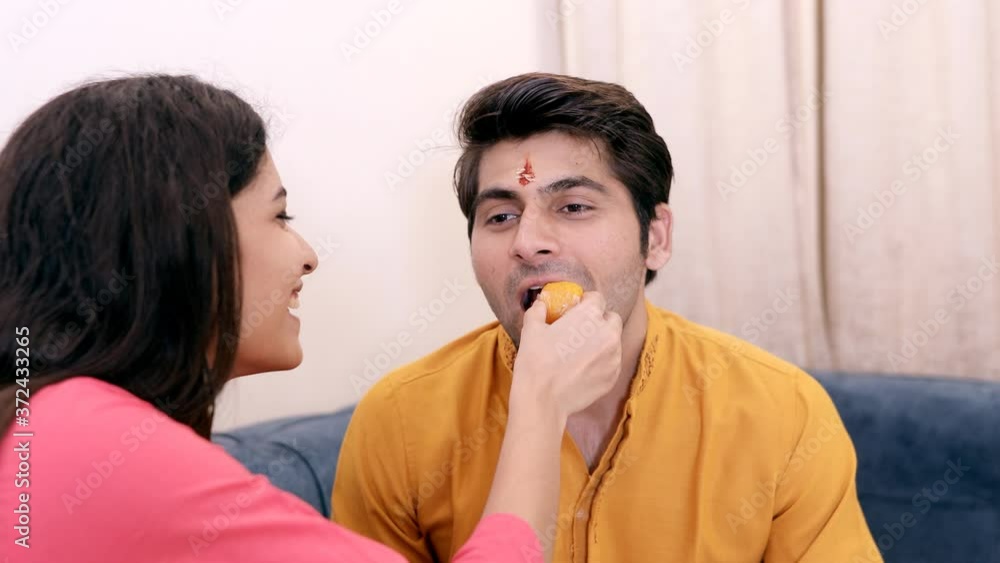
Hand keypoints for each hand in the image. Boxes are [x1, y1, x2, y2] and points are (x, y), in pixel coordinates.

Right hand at [510, 291, 623, 421]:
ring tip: (581, 351)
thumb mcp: (532, 329)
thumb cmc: (536, 361)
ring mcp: (614, 357)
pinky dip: (602, 361)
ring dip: (602, 341)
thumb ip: (538, 310)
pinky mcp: (613, 377)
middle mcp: (608, 333)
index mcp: (590, 316)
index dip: (586, 301)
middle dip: (599, 321)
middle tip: (580, 330)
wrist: (543, 399)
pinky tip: (583, 367)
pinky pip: (611, 362)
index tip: (576, 309)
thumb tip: (541, 304)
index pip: (597, 298)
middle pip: (611, 318)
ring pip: (613, 341)